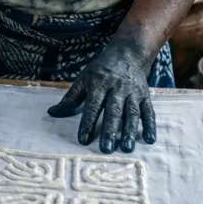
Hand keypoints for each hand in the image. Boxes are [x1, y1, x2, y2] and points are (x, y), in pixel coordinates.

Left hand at [47, 38, 157, 153]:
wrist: (127, 54)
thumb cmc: (101, 70)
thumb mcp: (83, 79)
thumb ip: (70, 98)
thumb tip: (52, 113)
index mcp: (99, 84)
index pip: (92, 106)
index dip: (87, 123)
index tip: (83, 140)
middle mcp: (116, 88)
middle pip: (113, 111)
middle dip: (109, 130)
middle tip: (106, 149)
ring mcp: (132, 92)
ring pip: (131, 113)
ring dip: (129, 131)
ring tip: (126, 148)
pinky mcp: (145, 96)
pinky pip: (148, 111)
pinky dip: (150, 125)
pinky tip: (150, 139)